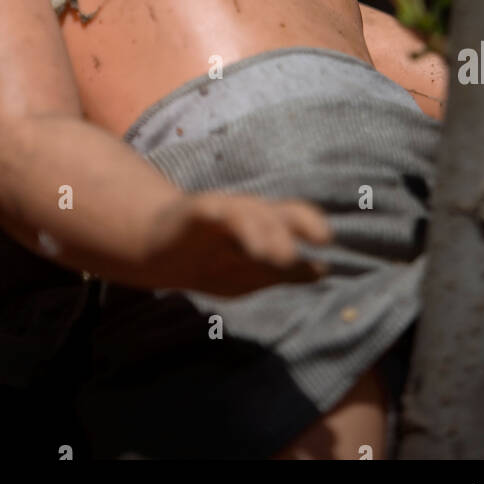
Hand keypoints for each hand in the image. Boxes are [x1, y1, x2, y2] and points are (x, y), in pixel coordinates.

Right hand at [135, 190, 333, 296]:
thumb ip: (284, 273)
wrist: (157, 248)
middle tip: (305, 247)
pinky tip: (235, 230)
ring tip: (276, 255)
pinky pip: (214, 213)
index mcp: (263, 225)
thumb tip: (323, 270)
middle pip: (274, 212)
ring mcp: (221, 211)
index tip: (326, 240)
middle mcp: (247, 212)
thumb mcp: (249, 271)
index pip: (293, 216)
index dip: (310, 223)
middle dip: (292, 226)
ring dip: (263, 231)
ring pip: (247, 213)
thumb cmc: (211, 257)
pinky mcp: (196, 211)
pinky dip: (228, 219)